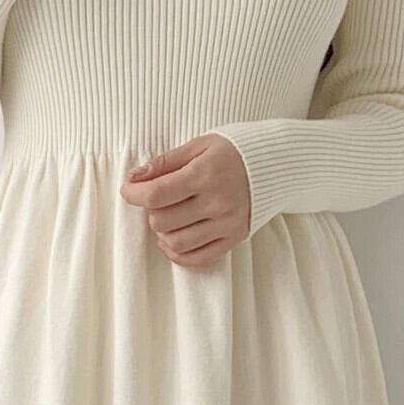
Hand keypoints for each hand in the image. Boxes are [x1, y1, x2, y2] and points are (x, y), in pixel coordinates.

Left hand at [120, 135, 250, 267]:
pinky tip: (174, 239)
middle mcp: (217, 203)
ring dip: (163, 233)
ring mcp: (227, 225)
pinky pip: (197, 258)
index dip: (134, 195)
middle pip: (163, 221)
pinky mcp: (234, 239)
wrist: (275, 165)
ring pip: (176, 243)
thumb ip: (166, 162)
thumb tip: (135, 177)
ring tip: (167, 218)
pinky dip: (178, 253)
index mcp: (206, 175)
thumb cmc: (232, 152)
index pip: (157, 194)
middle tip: (157, 200)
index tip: (128, 191)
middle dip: (151, 211)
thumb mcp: (199, 145)